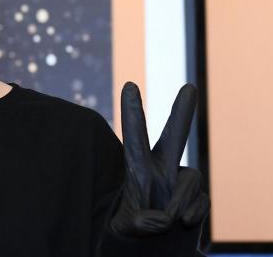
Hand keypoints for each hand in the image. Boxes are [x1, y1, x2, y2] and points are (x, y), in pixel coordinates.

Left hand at [109, 82, 209, 236]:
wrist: (154, 249)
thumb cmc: (132, 233)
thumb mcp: (125, 228)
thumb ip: (139, 223)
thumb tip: (165, 219)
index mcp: (138, 168)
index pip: (134, 137)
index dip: (132, 112)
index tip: (129, 84)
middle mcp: (161, 169)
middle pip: (175, 136)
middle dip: (182, 112)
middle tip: (189, 87)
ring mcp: (181, 182)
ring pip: (190, 180)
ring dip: (178, 203)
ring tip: (166, 220)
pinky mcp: (198, 199)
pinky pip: (201, 204)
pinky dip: (191, 215)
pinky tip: (182, 224)